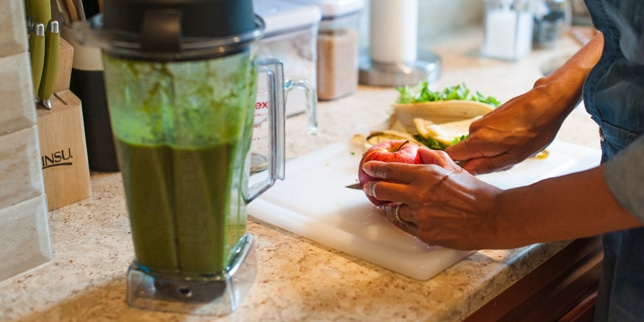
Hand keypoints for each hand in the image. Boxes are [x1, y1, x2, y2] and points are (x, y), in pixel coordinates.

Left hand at [361, 147, 502, 249]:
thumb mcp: (456, 169)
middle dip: (373, 188)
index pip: (392, 170)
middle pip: (384, 191)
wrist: (493, 218)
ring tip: (384, 205)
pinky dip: (401, 221)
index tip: (368, 168)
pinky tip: (400, 217)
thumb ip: (435, 158)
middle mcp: (419, 195)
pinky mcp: (425, 234)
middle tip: (369, 187)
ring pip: (393, 211)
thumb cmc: (477, 193)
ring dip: (386, 207)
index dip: (376, 168)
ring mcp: (420, 217)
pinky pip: (405, 227)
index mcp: (427, 176)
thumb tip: (420, 151)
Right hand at [446, 87, 564, 174]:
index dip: (458, 165)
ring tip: (515, 148)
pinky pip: (487, 135)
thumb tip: (468, 171)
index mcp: (477, 141)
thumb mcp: (513, 157)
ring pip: (479, 144)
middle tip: (506, 160)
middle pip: (468, 151)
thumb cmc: (535, 130)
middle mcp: (475, 129)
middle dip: (483, 159)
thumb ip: (486, 166)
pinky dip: (498, 140)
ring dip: (493, 150)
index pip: (451, 155)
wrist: (546, 103)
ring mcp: (482, 121)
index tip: (476, 170)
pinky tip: (516, 138)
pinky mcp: (491, 116)